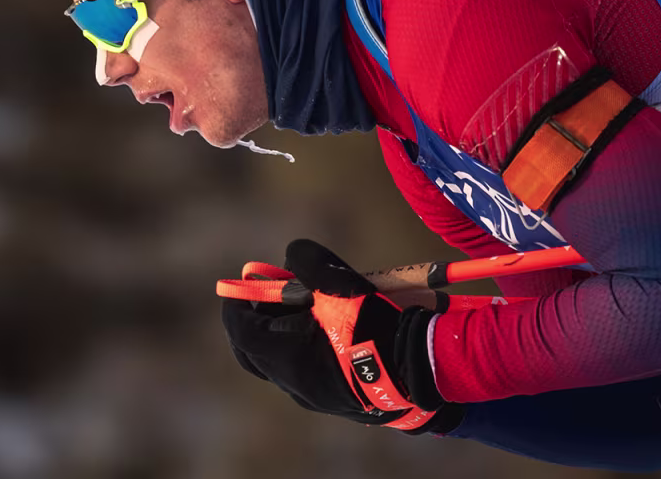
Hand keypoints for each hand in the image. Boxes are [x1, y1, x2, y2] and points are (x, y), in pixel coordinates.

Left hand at [221, 239, 460, 432]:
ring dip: (284, 333)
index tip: (243, 283)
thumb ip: (305, 261)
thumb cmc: (377, 324)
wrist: (424, 370)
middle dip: (255, 321)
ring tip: (311, 306)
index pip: (239, 330)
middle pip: (254, 352)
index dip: (236, 303)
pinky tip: (332, 329)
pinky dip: (306, 348)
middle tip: (271, 295)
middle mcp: (293, 383)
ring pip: (281, 363)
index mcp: (285, 357)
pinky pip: (307, 373)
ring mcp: (315, 397)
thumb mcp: (338, 282)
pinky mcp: (337, 400)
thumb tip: (291, 259)